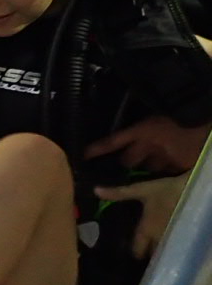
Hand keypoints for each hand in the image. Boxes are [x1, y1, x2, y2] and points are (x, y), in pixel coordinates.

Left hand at [86, 115, 211, 174]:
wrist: (200, 115)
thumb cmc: (175, 113)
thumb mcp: (150, 117)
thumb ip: (137, 128)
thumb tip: (124, 135)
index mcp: (141, 131)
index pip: (113, 142)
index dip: (97, 150)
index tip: (84, 156)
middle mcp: (149, 146)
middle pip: (127, 161)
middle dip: (128, 160)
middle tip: (133, 155)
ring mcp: (164, 157)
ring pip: (148, 167)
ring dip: (150, 163)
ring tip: (160, 153)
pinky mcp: (179, 164)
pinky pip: (168, 170)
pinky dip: (169, 165)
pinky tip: (174, 156)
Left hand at [94, 174, 189, 257]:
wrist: (196, 189)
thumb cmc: (168, 190)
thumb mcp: (143, 189)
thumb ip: (119, 193)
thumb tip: (95, 191)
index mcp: (147, 229)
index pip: (136, 250)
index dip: (132, 252)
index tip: (127, 251)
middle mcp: (160, 239)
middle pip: (151, 256)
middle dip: (146, 254)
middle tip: (142, 250)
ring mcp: (174, 240)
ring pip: (163, 253)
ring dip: (158, 252)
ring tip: (154, 248)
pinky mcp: (186, 237)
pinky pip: (175, 249)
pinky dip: (170, 248)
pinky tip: (168, 243)